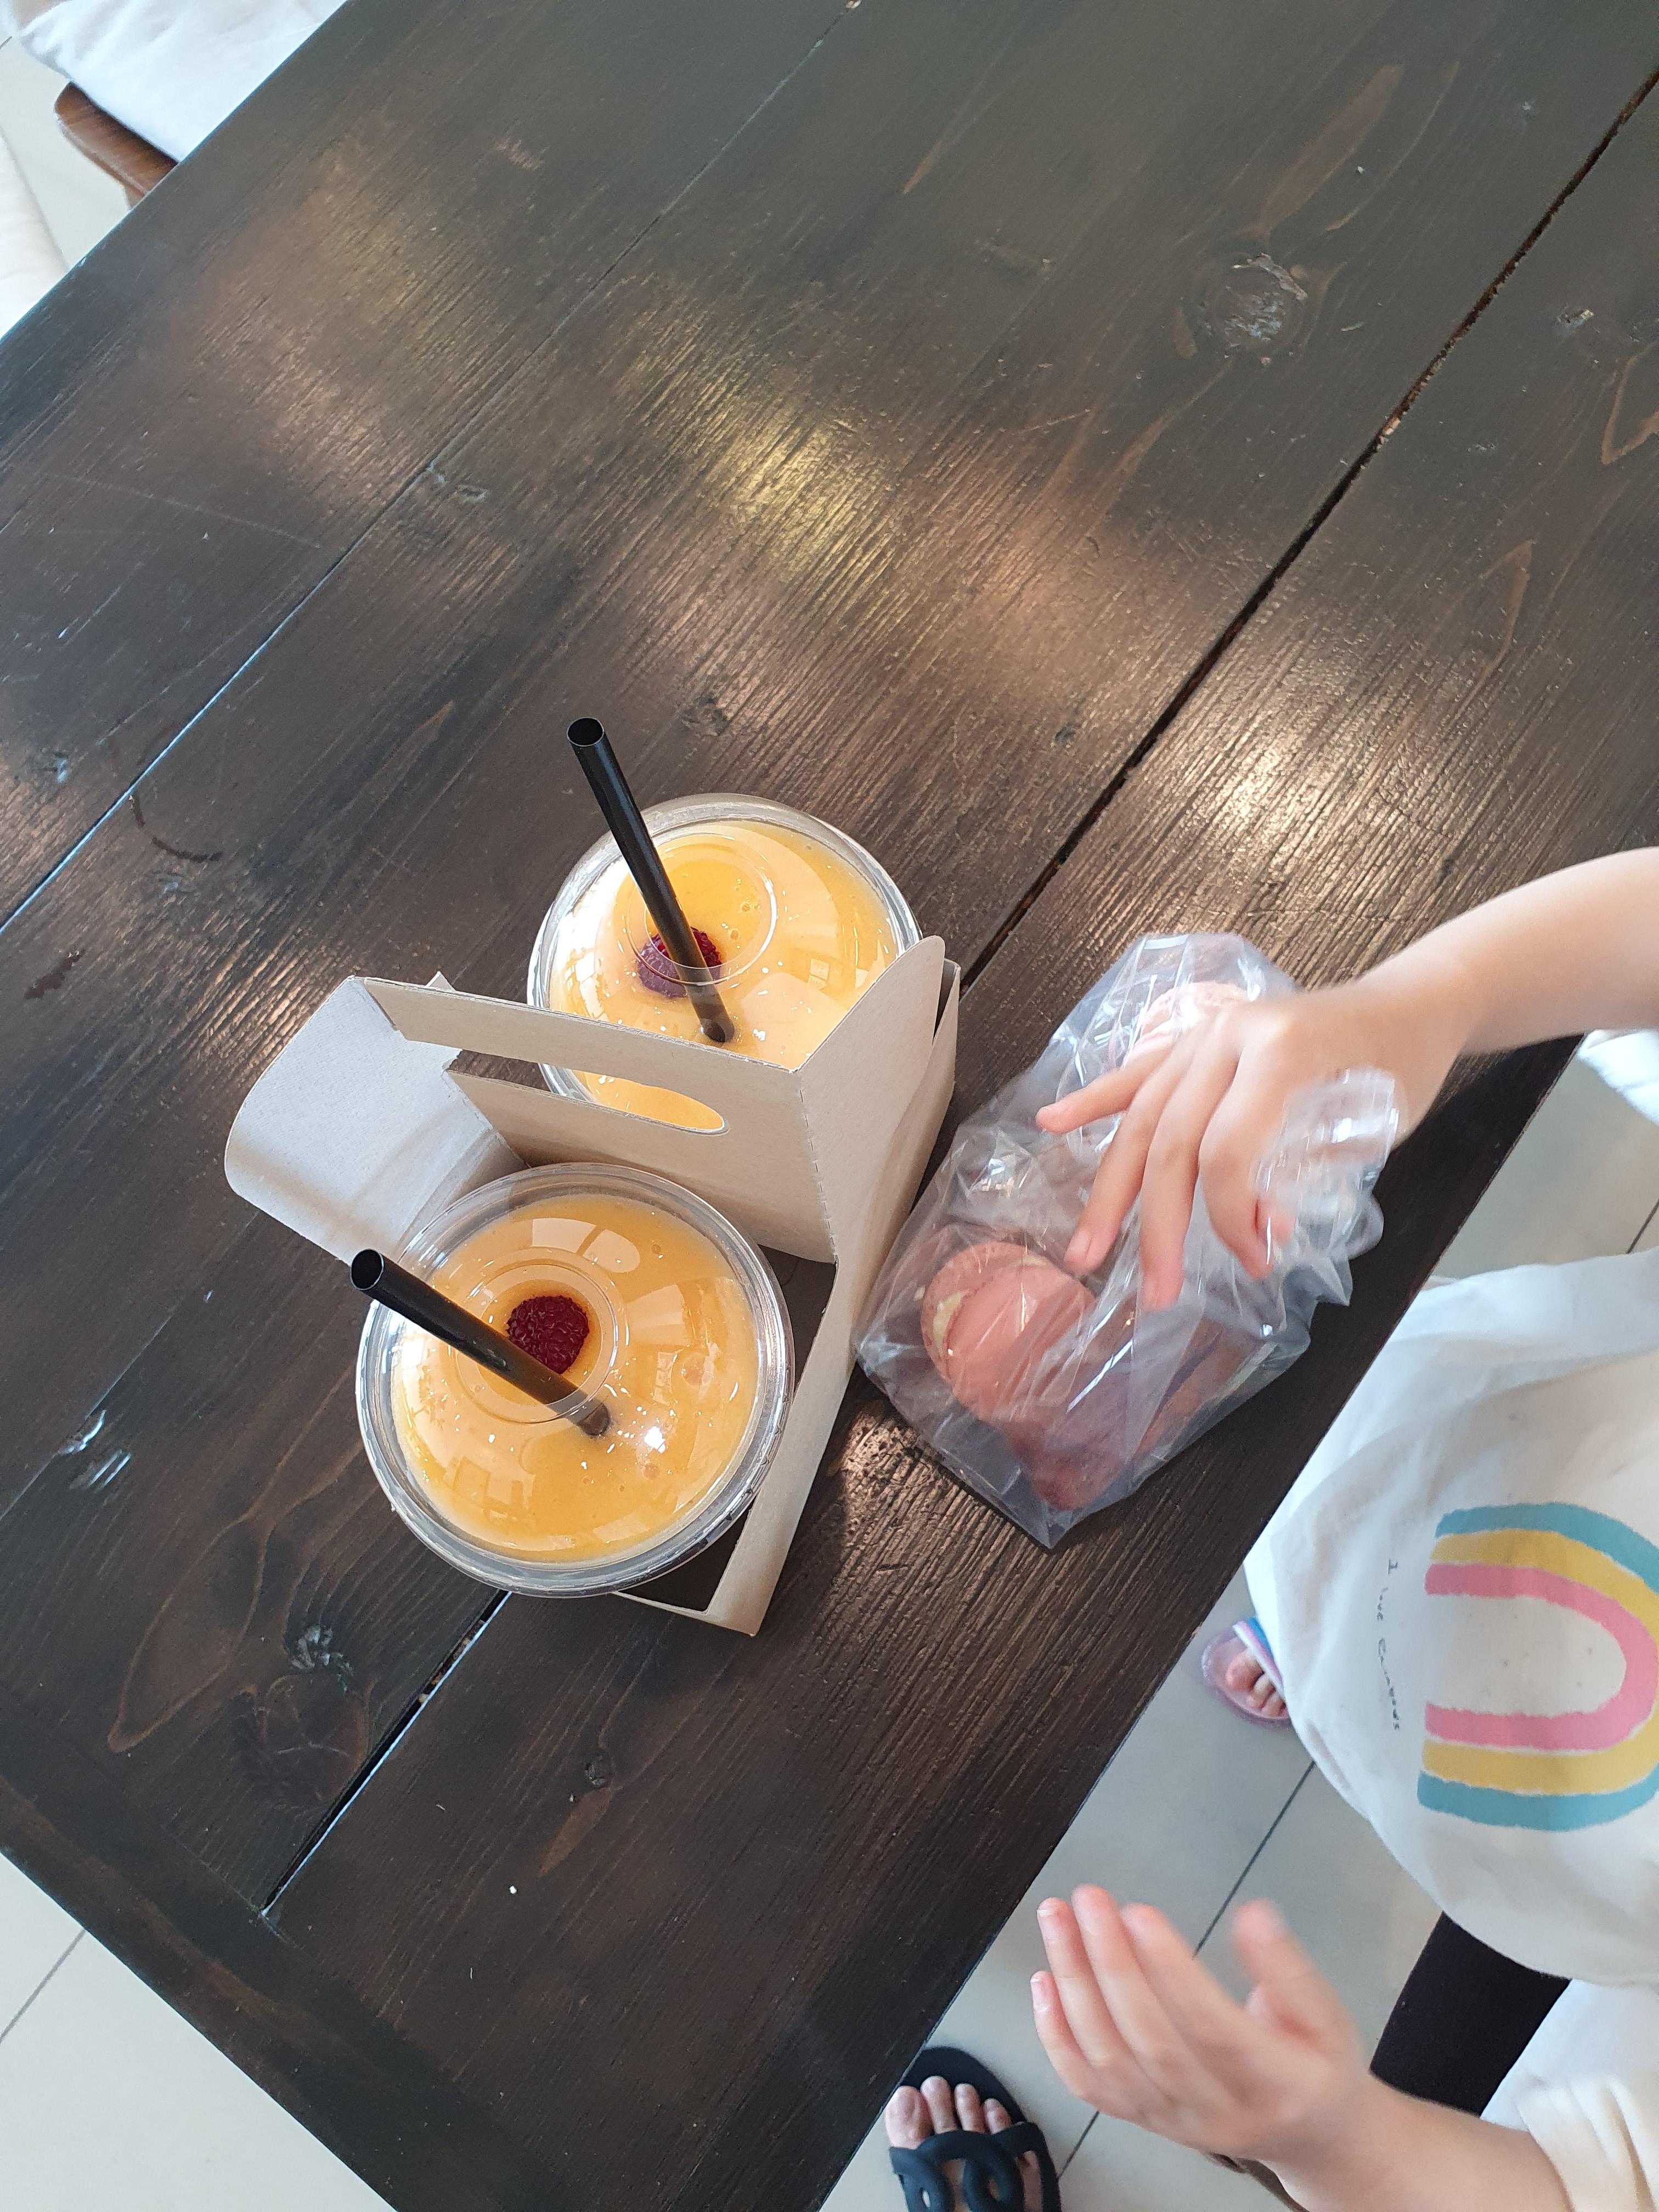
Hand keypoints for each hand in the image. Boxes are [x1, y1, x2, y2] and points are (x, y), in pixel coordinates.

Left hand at [1031, 1888, 1365, 2167]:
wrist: (1308, 2136)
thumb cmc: (1315, 2062)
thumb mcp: (1326, 2012)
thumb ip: (1288, 1967)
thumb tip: (1255, 1915)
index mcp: (1277, 2082)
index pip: (1213, 2028)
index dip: (1172, 1970)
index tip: (1138, 1913)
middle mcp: (1218, 2112)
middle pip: (1152, 2041)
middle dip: (1111, 1964)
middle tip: (1088, 1900)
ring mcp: (1174, 2121)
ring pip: (1111, 2061)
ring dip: (1075, 1986)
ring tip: (1058, 1919)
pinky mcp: (1144, 2121)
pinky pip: (1090, 2087)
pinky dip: (1057, 2037)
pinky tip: (1045, 1981)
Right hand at [1035, 974, 1464, 1304]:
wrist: (1406, 1003)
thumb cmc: (1401, 1066)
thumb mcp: (1376, 1125)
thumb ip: (1308, 1172)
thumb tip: (1256, 1230)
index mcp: (1279, 1052)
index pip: (1227, 1148)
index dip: (1230, 1215)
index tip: (1255, 1260)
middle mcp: (1228, 1037)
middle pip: (1172, 1139)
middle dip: (1158, 1224)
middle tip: (1153, 1293)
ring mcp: (1205, 1034)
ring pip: (1142, 1117)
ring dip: (1112, 1190)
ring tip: (1085, 1248)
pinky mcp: (1195, 1039)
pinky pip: (1137, 1075)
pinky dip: (1093, 1100)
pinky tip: (1051, 1123)